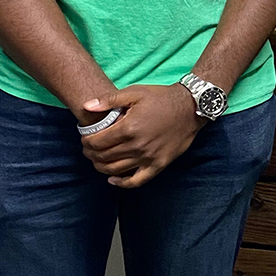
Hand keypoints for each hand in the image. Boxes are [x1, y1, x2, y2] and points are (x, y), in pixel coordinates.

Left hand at [79, 83, 201, 187]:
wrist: (190, 108)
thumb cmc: (161, 98)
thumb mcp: (134, 92)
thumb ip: (109, 100)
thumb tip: (86, 106)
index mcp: (128, 128)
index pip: (97, 142)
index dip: (86, 142)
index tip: (85, 138)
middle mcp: (136, 146)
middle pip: (103, 157)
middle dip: (90, 154)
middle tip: (88, 149)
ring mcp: (148, 158)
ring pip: (115, 170)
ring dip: (101, 167)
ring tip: (97, 160)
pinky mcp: (158, 165)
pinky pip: (136, 181)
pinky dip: (122, 183)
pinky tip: (113, 179)